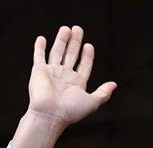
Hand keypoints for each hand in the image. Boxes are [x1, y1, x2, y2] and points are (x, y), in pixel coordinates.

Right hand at [11, 25, 116, 147]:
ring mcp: (51, 73)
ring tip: (66, 28)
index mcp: (77, 84)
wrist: (50, 115)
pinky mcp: (39, 71)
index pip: (84, 65)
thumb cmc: (70, 111)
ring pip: (57, 52)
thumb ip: (103, 93)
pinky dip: (39, 48)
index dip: (87, 56)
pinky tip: (41, 39)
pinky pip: (39, 56)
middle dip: (75, 42)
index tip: (89, 45)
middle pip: (71, 55)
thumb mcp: (92, 102)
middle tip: (78, 29)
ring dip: (61, 40)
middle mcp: (64, 77)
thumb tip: (114, 84)